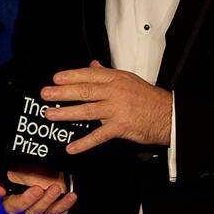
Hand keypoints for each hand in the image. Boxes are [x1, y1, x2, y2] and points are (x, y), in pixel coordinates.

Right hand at [0, 167, 76, 213]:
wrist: (41, 169)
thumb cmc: (22, 168)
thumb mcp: (11, 165)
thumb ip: (1, 172)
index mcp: (5, 193)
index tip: (0, 189)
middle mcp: (18, 204)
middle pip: (19, 208)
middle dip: (29, 200)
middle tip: (38, 189)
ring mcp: (34, 208)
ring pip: (39, 211)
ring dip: (48, 201)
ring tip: (55, 188)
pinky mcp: (48, 208)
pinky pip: (55, 210)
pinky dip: (64, 203)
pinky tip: (72, 196)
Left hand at [42, 60, 171, 152]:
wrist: (167, 114)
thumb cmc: (147, 98)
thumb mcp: (127, 79)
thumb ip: (107, 74)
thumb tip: (92, 66)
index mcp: (116, 79)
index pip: (89, 75)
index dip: (71, 76)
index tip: (56, 78)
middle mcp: (115, 92)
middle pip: (84, 91)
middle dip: (62, 93)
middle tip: (46, 94)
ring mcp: (117, 110)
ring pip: (88, 111)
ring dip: (67, 113)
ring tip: (51, 115)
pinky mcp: (120, 127)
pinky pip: (98, 136)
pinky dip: (84, 143)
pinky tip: (72, 147)